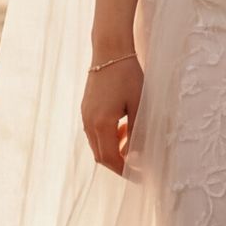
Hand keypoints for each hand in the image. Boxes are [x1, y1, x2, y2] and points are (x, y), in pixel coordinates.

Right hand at [82, 52, 142, 172]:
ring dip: (113, 150)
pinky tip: (122, 128)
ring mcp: (85, 115)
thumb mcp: (138, 105)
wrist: (110, 49)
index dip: (125, 171)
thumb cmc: (128, 75)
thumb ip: (136, 133)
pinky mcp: (86, 108)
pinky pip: (94, 132)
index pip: (111, 159)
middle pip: (101, 156)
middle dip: (119, 164)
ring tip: (132, 142)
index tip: (140, 176)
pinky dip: (107, 138)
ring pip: (97, 145)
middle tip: (137, 166)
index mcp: (102, 124)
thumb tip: (136, 156)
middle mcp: (89, 122)